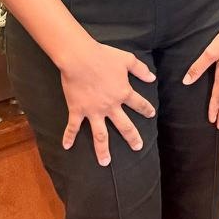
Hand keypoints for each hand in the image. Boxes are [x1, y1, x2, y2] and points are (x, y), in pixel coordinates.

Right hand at [60, 41, 156, 165]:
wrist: (80, 58)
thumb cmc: (104, 56)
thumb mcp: (127, 59)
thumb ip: (141, 70)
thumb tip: (153, 78)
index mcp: (123, 92)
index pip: (139, 104)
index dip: (146, 109)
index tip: (151, 114)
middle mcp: (110, 106)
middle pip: (124, 126)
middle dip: (132, 137)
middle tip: (138, 148)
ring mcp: (93, 111)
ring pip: (100, 135)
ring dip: (102, 150)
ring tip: (105, 162)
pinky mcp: (77, 110)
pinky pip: (73, 127)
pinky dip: (68, 137)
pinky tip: (66, 147)